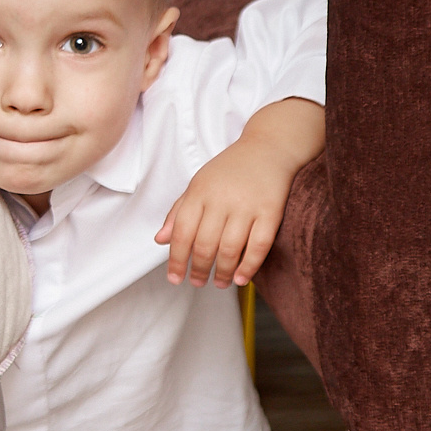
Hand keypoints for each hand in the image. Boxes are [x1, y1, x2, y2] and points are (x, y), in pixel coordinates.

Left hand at [154, 97, 322, 288]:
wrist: (268, 147)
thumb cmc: (230, 170)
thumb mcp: (199, 184)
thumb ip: (178, 212)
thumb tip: (160, 240)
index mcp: (200, 191)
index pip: (182, 232)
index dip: (176, 259)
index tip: (175, 278)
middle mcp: (222, 199)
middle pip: (205, 244)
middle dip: (199, 269)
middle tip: (198, 282)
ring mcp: (247, 205)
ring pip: (230, 248)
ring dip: (222, 271)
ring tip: (219, 282)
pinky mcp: (271, 211)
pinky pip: (259, 245)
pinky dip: (248, 266)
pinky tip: (240, 278)